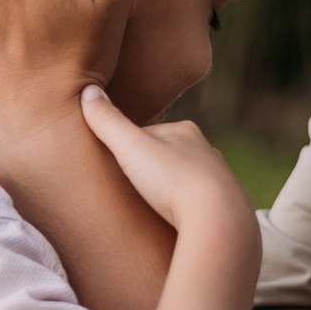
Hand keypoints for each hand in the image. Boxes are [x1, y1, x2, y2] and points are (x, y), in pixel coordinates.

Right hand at [79, 86, 251, 237]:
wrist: (217, 220)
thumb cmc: (173, 180)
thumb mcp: (131, 147)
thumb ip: (107, 121)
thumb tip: (87, 90)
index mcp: (185, 131)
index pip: (146, 134)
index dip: (126, 148)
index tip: (113, 163)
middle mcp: (206, 151)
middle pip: (167, 156)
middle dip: (150, 168)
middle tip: (129, 187)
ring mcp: (218, 180)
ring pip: (185, 180)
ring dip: (169, 190)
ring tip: (151, 206)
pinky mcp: (223, 207)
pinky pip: (198, 204)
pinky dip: (186, 209)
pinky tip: (175, 220)